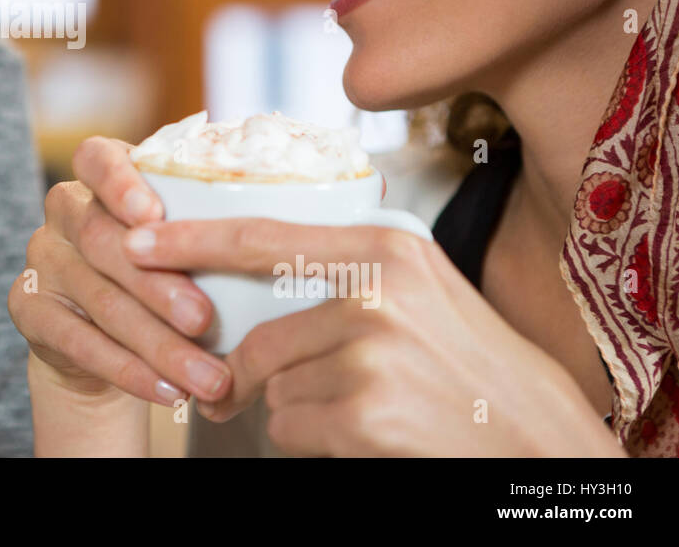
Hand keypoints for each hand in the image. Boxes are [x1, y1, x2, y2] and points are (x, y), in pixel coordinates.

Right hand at [9, 137, 231, 407]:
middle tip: (204, 319)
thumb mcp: (184, 236)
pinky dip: (128, 370)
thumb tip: (286, 240)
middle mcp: (65, 209)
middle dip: (157, 284)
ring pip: (98, 300)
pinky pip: (77, 341)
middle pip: (103, 240)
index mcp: (100, 176)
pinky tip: (168, 391)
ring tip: (206, 377)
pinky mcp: (28, 307)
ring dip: (156, 343)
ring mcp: (43, 258)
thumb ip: (206, 228)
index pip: (97, 158)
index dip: (121, 183)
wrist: (107, 330)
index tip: (154, 215)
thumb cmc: (167, 268)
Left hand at [122, 217, 622, 455]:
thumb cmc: (473, 366)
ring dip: (300, 409)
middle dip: (255, 374)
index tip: (138, 243)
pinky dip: (314, 442)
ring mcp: (368, 353)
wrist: (540, 441)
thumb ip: (346, 270)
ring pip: (273, 388)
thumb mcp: (421, 290)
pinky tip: (369, 436)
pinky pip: (289, 428)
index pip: (260, 236)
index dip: (190, 240)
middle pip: (259, 338)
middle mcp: (374, 292)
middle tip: (293, 393)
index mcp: (385, 248)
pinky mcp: (362, 412)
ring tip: (368, 410)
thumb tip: (252, 274)